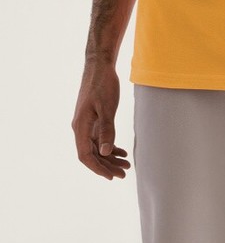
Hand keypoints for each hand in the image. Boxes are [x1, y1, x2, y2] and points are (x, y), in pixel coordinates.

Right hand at [71, 60, 130, 179]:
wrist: (100, 65)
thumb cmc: (103, 84)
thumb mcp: (107, 107)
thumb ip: (107, 130)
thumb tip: (105, 152)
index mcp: (80, 127)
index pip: (86, 156)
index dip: (98, 168)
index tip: (112, 177)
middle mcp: (80, 128)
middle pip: (92, 154)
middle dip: (107, 166)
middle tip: (124, 173)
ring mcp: (86, 124)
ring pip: (96, 147)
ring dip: (110, 157)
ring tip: (126, 165)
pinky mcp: (92, 119)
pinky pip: (99, 138)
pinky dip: (110, 146)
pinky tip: (121, 151)